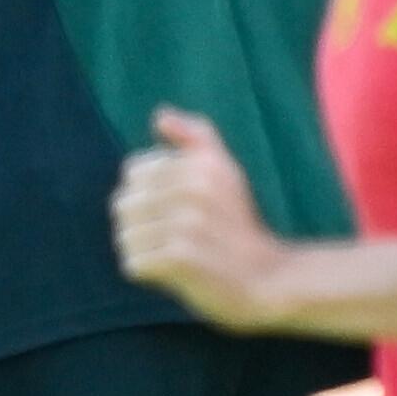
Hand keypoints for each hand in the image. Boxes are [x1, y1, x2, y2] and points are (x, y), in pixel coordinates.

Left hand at [111, 110, 307, 331]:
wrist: (272, 280)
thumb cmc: (240, 227)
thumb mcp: (228, 174)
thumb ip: (198, 139)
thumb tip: (161, 116)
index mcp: (202, 166)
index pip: (133, 173)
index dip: (150, 195)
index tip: (182, 211)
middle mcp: (195, 190)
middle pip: (123, 206)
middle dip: (143, 227)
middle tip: (181, 239)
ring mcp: (187, 224)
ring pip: (126, 237)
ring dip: (145, 253)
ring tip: (179, 257)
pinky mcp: (181, 258)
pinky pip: (134, 264)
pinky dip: (150, 275)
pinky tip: (178, 274)